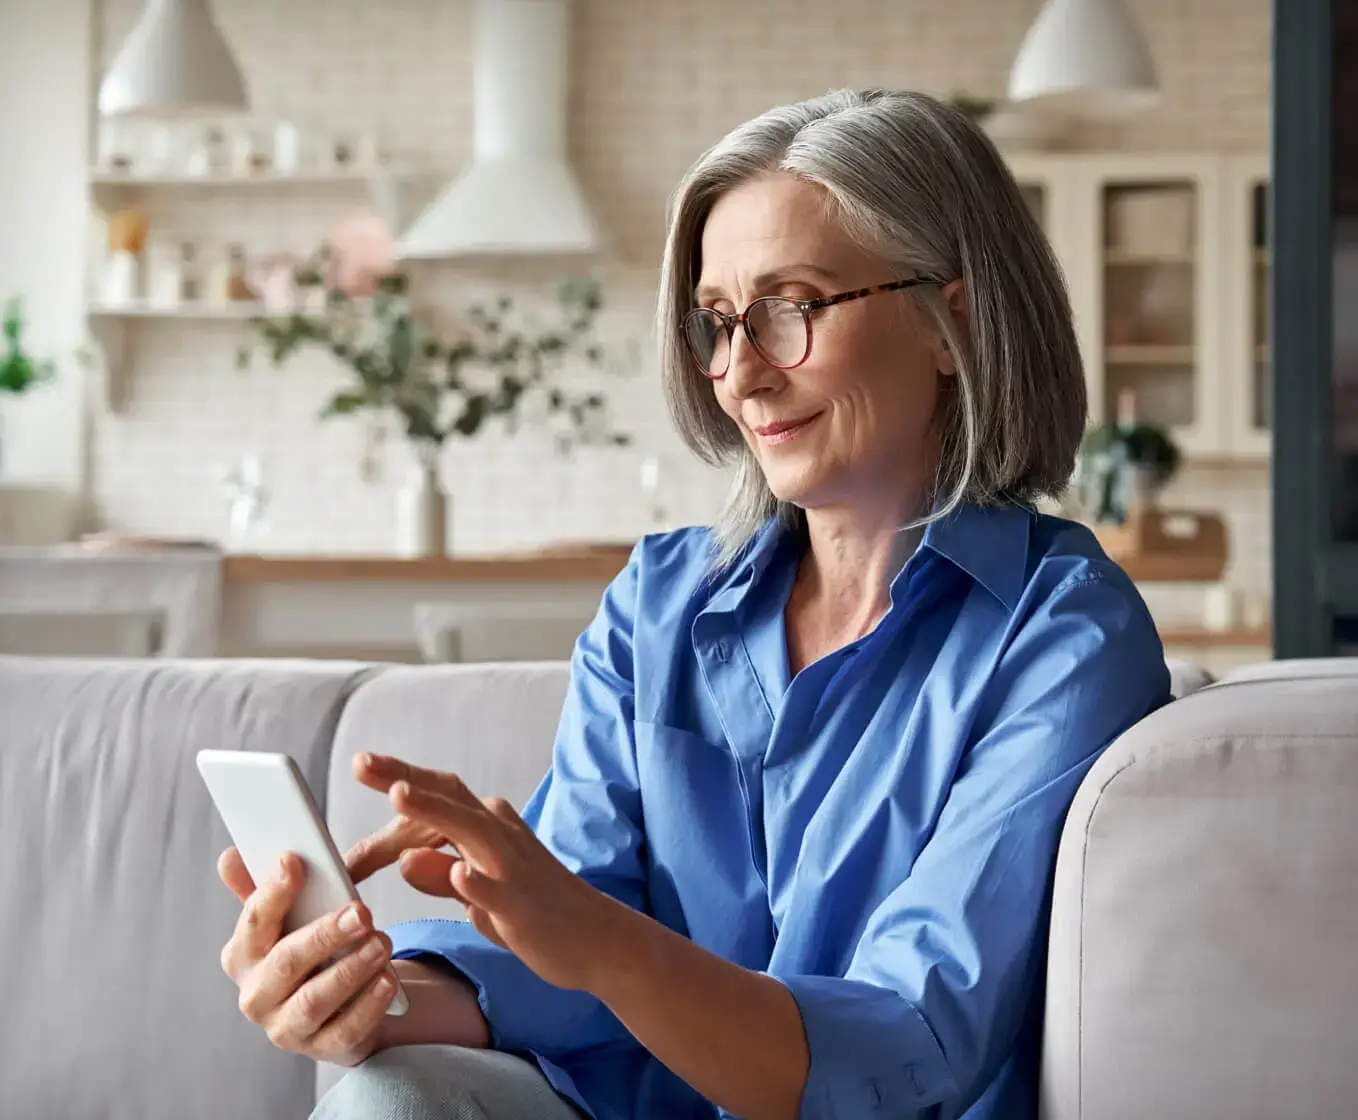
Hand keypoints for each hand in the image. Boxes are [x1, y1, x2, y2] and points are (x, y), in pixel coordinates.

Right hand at [216, 849, 396, 1066]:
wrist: (335, 1006)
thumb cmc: (308, 950)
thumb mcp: (289, 917)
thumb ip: (264, 887)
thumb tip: (230, 857)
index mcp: (243, 955)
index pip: (253, 923)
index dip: (272, 892)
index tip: (294, 862)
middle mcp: (256, 995)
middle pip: (286, 963)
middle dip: (325, 935)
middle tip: (361, 912)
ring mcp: (285, 1028)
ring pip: (314, 1001)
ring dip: (350, 970)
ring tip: (382, 942)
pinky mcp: (321, 1048)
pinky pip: (344, 1030)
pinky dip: (368, 1006)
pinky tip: (388, 980)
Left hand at [352, 752, 622, 992]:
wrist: (598, 940)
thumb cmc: (534, 912)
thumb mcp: (477, 893)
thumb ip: (440, 875)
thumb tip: (404, 859)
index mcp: (489, 827)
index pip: (439, 796)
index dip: (399, 779)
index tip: (363, 764)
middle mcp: (501, 835)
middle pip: (449, 798)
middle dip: (404, 777)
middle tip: (362, 762)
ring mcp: (513, 868)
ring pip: (471, 831)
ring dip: (435, 811)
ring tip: (398, 795)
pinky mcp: (524, 905)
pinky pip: (498, 891)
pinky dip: (477, 881)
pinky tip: (457, 873)